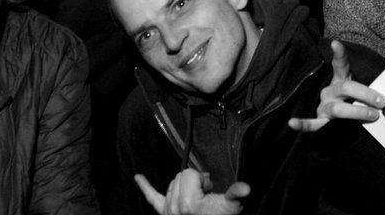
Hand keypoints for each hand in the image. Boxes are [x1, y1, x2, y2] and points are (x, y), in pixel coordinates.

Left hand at [134, 170, 250, 214]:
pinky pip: (152, 198)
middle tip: (204, 196)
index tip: (209, 191)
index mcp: (187, 203)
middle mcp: (173, 207)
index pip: (189, 174)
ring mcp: (167, 211)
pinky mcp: (163, 213)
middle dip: (194, 182)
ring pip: (172, 185)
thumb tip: (246, 187)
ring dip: (183, 188)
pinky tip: (138, 177)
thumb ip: (236, 195)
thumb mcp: (231, 208)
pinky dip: (146, 187)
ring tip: (196, 199)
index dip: (202, 180)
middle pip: (179, 177)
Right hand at [287, 39, 384, 131]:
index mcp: (340, 81)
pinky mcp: (320, 122)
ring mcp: (323, 106)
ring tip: (373, 115)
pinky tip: (292, 123)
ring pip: (337, 108)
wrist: (341, 125)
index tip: (336, 43)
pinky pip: (311, 124)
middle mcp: (329, 91)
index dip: (339, 54)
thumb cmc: (354, 104)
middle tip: (382, 102)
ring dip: (356, 112)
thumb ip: (371, 92)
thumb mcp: (362, 93)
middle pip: (346, 87)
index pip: (340, 65)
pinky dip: (302, 124)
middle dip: (366, 94)